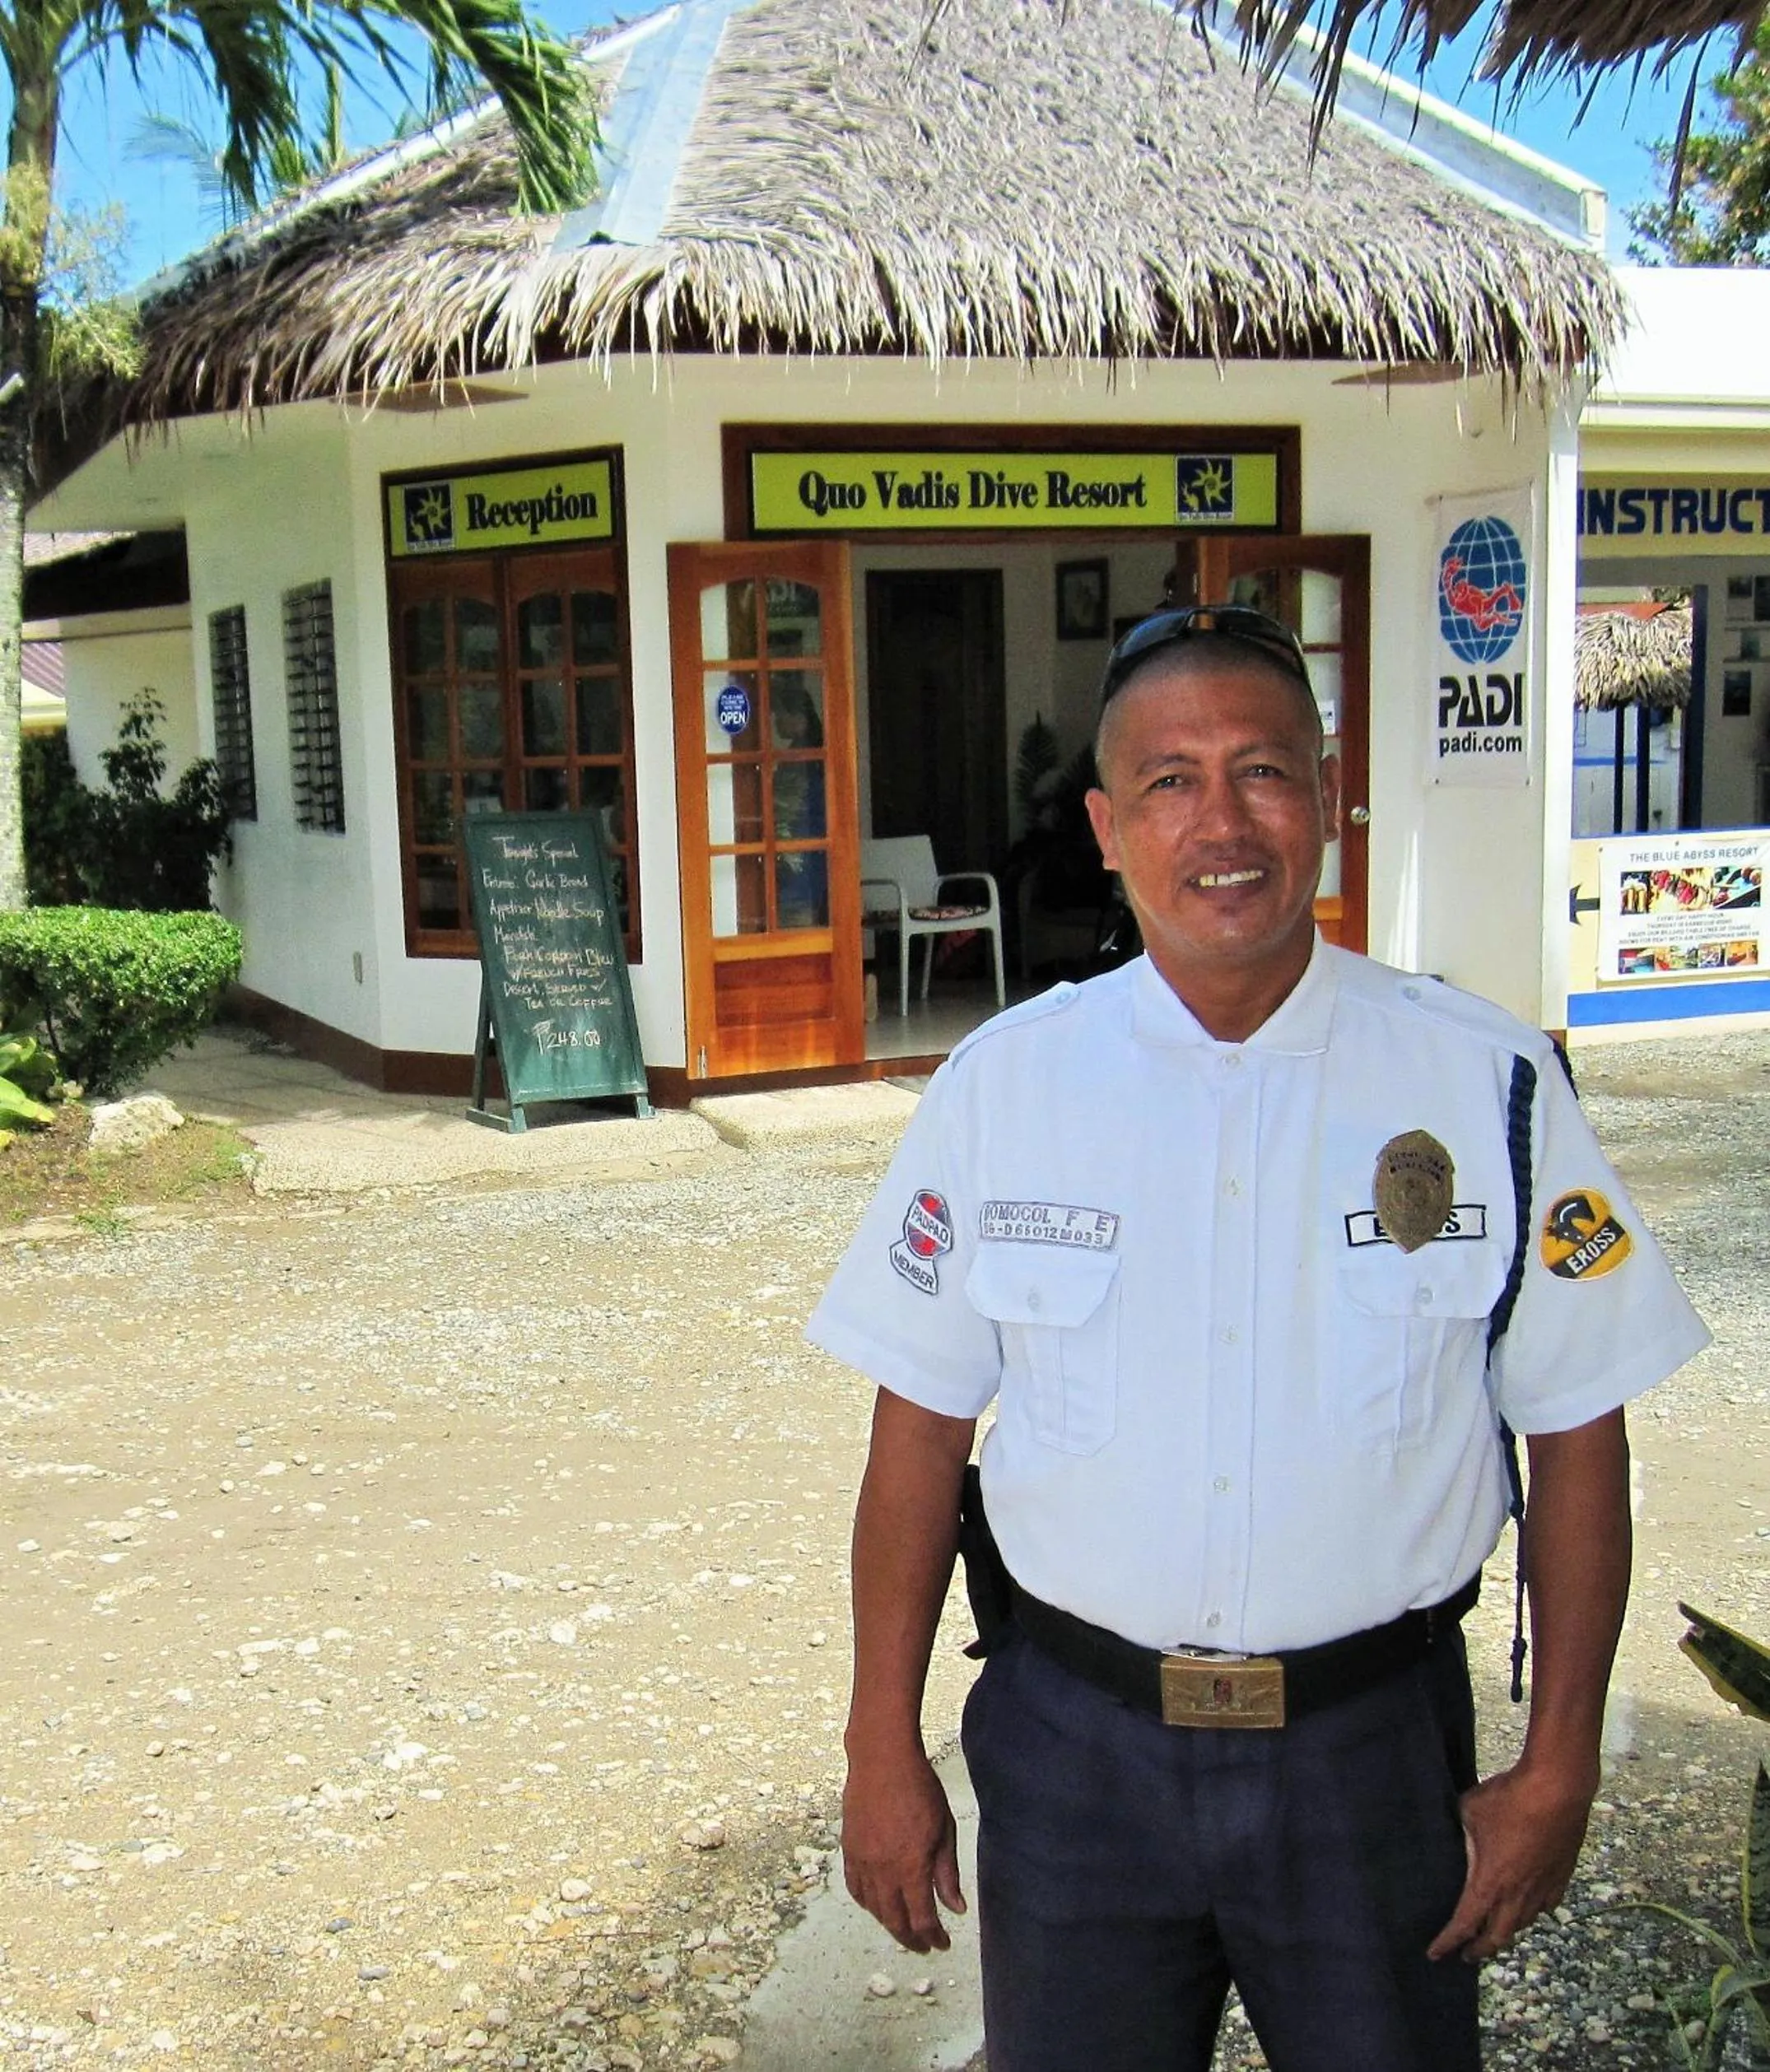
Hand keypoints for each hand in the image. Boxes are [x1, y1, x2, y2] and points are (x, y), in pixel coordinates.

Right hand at [841, 1748, 966, 1952]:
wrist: (882, 1759)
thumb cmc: (919, 1788)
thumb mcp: (944, 1829)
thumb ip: (947, 1873)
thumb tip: (956, 1908)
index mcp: (911, 1867)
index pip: (922, 1917)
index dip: (933, 1936)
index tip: (943, 1943)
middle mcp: (883, 1870)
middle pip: (895, 1920)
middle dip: (911, 1938)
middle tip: (925, 1945)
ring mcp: (862, 1861)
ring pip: (873, 1908)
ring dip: (889, 1924)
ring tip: (904, 1928)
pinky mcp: (849, 1849)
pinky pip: (855, 1887)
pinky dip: (867, 1903)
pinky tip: (876, 1905)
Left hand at [1427, 1759, 1595, 1962]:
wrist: (1557, 1789)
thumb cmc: (1508, 1798)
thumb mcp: (1469, 1811)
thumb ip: (1462, 1832)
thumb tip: (1460, 1837)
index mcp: (1490, 1882)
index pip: (1464, 1922)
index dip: (1448, 1941)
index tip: (1435, 1954)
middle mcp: (1518, 1894)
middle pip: (1498, 1936)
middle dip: (1480, 1950)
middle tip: (1466, 1955)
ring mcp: (1543, 1887)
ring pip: (1523, 1923)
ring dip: (1506, 1932)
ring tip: (1495, 1933)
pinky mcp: (1562, 1876)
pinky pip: (1546, 1906)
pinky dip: (1533, 1913)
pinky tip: (1530, 1910)